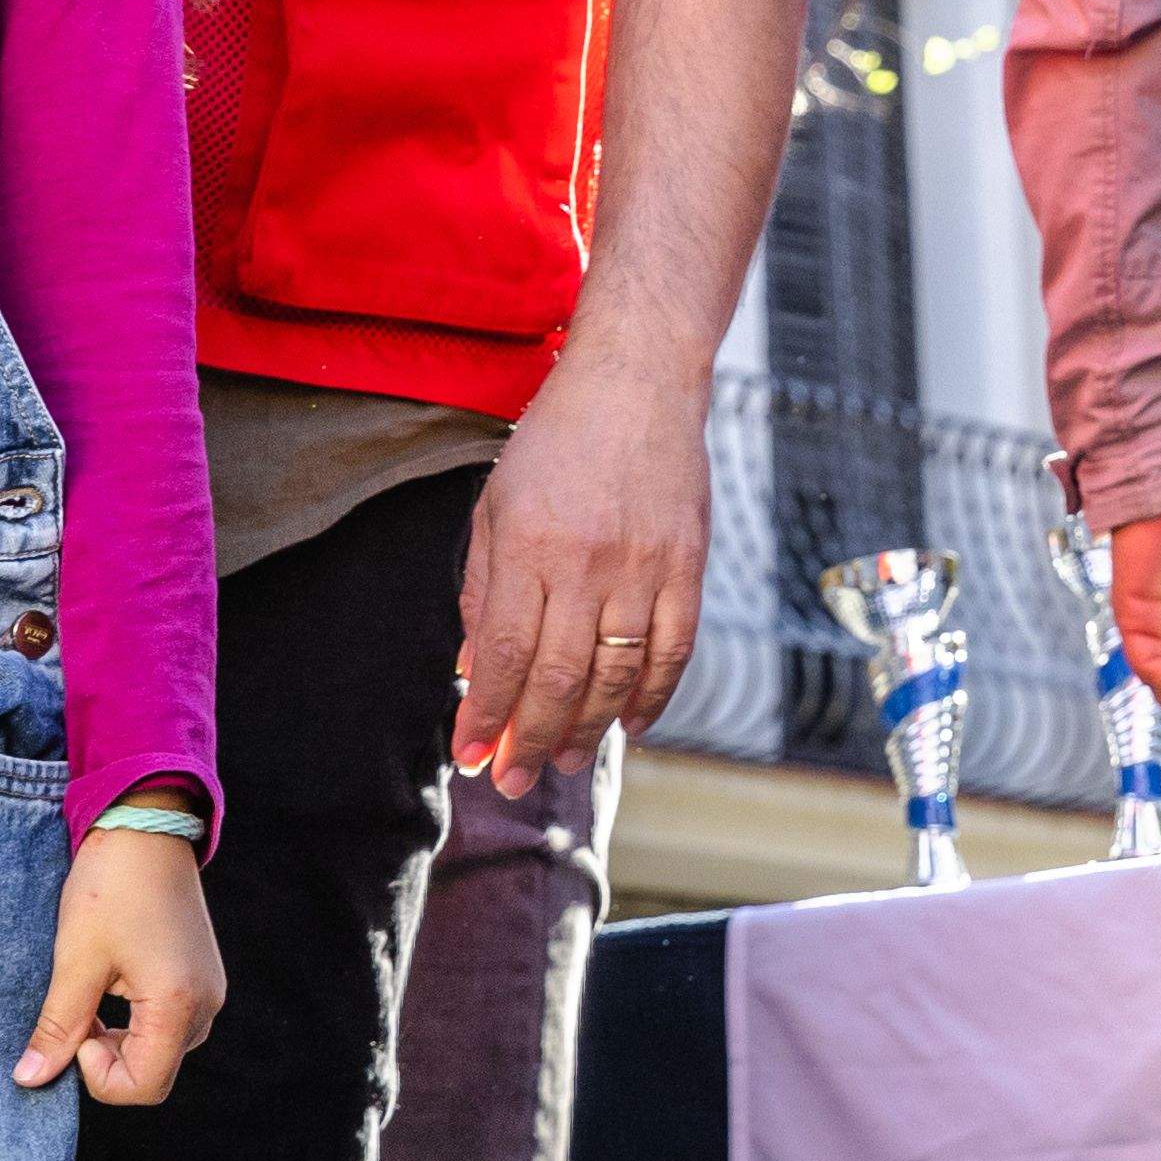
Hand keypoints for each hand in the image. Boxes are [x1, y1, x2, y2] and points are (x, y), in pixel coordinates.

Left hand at [15, 815, 224, 1103]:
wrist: (147, 824)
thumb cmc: (111, 886)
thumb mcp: (76, 959)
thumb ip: (58, 1027)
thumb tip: (29, 1080)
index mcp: (177, 1003)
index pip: (143, 1087)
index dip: (98, 1077)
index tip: (75, 1034)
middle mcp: (205, 1003)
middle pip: (154, 1075)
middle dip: (108, 1062)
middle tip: (77, 1016)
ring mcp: (209, 989)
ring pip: (163, 1052)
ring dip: (122, 1043)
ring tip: (92, 997)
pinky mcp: (203, 976)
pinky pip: (172, 1025)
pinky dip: (137, 1024)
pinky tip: (113, 987)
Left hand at [453, 354, 707, 793]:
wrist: (639, 380)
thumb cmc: (557, 440)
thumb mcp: (496, 505)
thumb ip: (485, 590)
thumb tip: (477, 670)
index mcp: (530, 544)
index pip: (507, 654)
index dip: (489, 715)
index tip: (472, 755)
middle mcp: (588, 562)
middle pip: (560, 678)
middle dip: (531, 740)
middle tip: (514, 780)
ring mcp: (644, 566)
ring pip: (617, 675)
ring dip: (589, 731)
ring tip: (566, 762)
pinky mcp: (688, 565)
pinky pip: (674, 650)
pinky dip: (653, 696)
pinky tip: (630, 723)